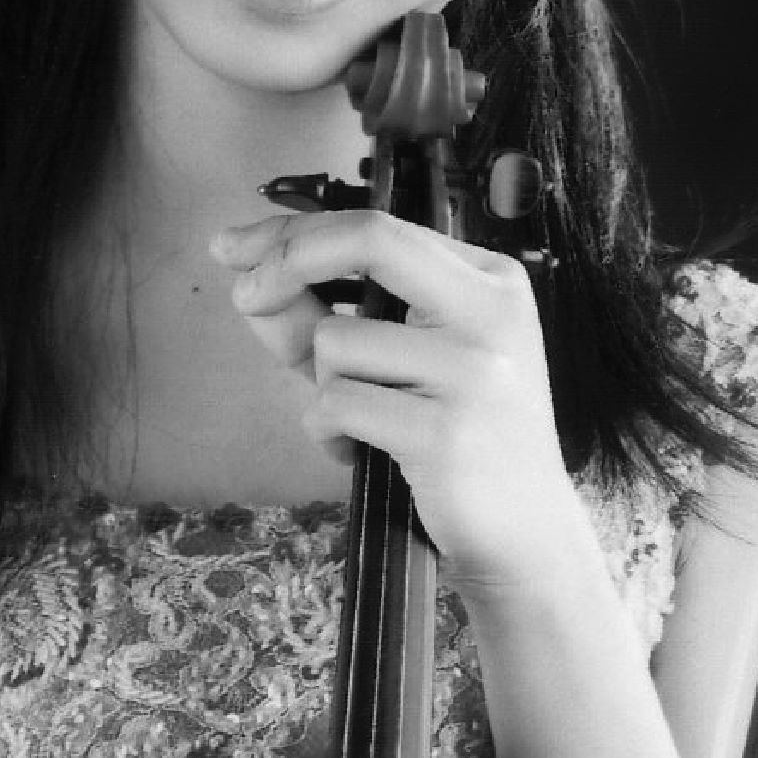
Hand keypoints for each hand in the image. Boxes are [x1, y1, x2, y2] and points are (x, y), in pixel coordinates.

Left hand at [210, 208, 590, 604]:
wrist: (523, 531)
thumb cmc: (452, 437)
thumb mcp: (400, 360)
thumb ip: (330, 315)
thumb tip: (248, 278)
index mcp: (489, 279)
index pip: (377, 226)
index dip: (293, 231)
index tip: (234, 245)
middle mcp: (491, 310)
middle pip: (369, 242)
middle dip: (286, 261)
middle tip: (244, 297)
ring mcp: (474, 370)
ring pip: (338, 339)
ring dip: (322, 384)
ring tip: (361, 421)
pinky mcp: (445, 431)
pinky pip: (337, 404)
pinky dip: (327, 431)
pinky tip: (359, 451)